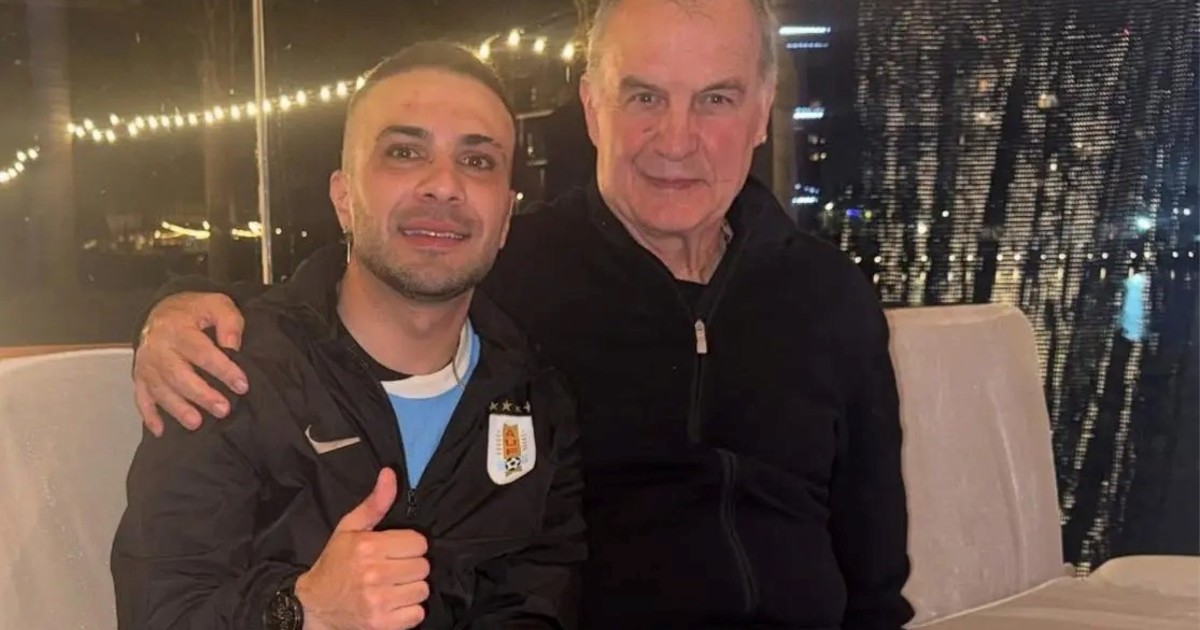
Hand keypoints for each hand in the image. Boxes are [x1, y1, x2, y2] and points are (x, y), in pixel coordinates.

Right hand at [133, 291, 247, 436]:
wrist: (161, 311)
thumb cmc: (194, 311)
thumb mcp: (217, 304)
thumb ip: (229, 321)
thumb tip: (232, 345)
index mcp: (178, 329)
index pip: (202, 353)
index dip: (223, 370)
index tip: (242, 385)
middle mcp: (158, 348)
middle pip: (179, 375)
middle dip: (201, 395)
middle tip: (223, 409)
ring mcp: (147, 364)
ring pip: (161, 389)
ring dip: (178, 408)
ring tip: (197, 423)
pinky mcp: (140, 376)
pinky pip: (141, 397)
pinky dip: (149, 415)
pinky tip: (160, 430)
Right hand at [296, 468, 429, 629]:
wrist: (314, 606)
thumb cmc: (335, 563)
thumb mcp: (349, 529)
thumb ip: (374, 503)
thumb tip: (391, 473)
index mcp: (367, 547)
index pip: (419, 543)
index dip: (410, 546)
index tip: (396, 551)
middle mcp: (374, 574)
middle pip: (423, 566)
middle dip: (411, 567)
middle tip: (394, 569)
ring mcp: (378, 601)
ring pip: (422, 590)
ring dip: (411, 589)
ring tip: (393, 587)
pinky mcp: (382, 624)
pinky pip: (417, 613)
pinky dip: (408, 611)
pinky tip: (392, 604)